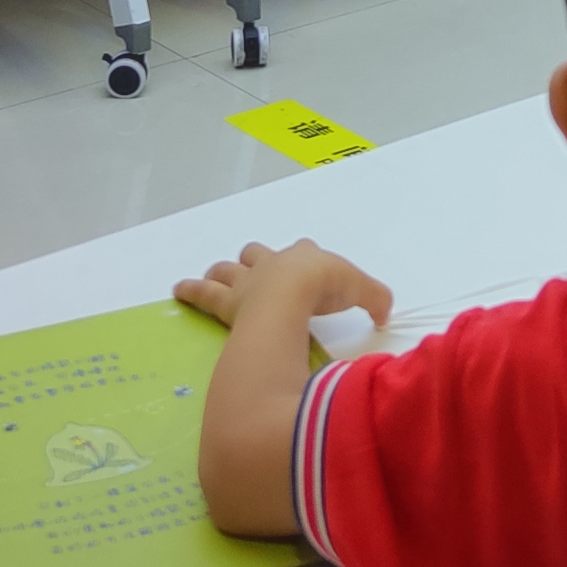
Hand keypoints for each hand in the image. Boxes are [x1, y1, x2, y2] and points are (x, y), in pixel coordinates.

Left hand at [175, 238, 391, 332]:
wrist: (292, 293)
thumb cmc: (326, 288)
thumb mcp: (362, 291)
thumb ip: (377, 300)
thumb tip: (386, 314)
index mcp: (304, 259)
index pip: (304, 252)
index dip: (307, 258)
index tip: (313, 270)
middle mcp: (271, 265)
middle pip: (259, 255)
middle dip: (258, 260)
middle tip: (257, 268)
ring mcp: (247, 283)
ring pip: (228, 270)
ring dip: (222, 273)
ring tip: (215, 276)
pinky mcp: (227, 303)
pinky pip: (204, 295)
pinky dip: (192, 292)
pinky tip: (180, 290)